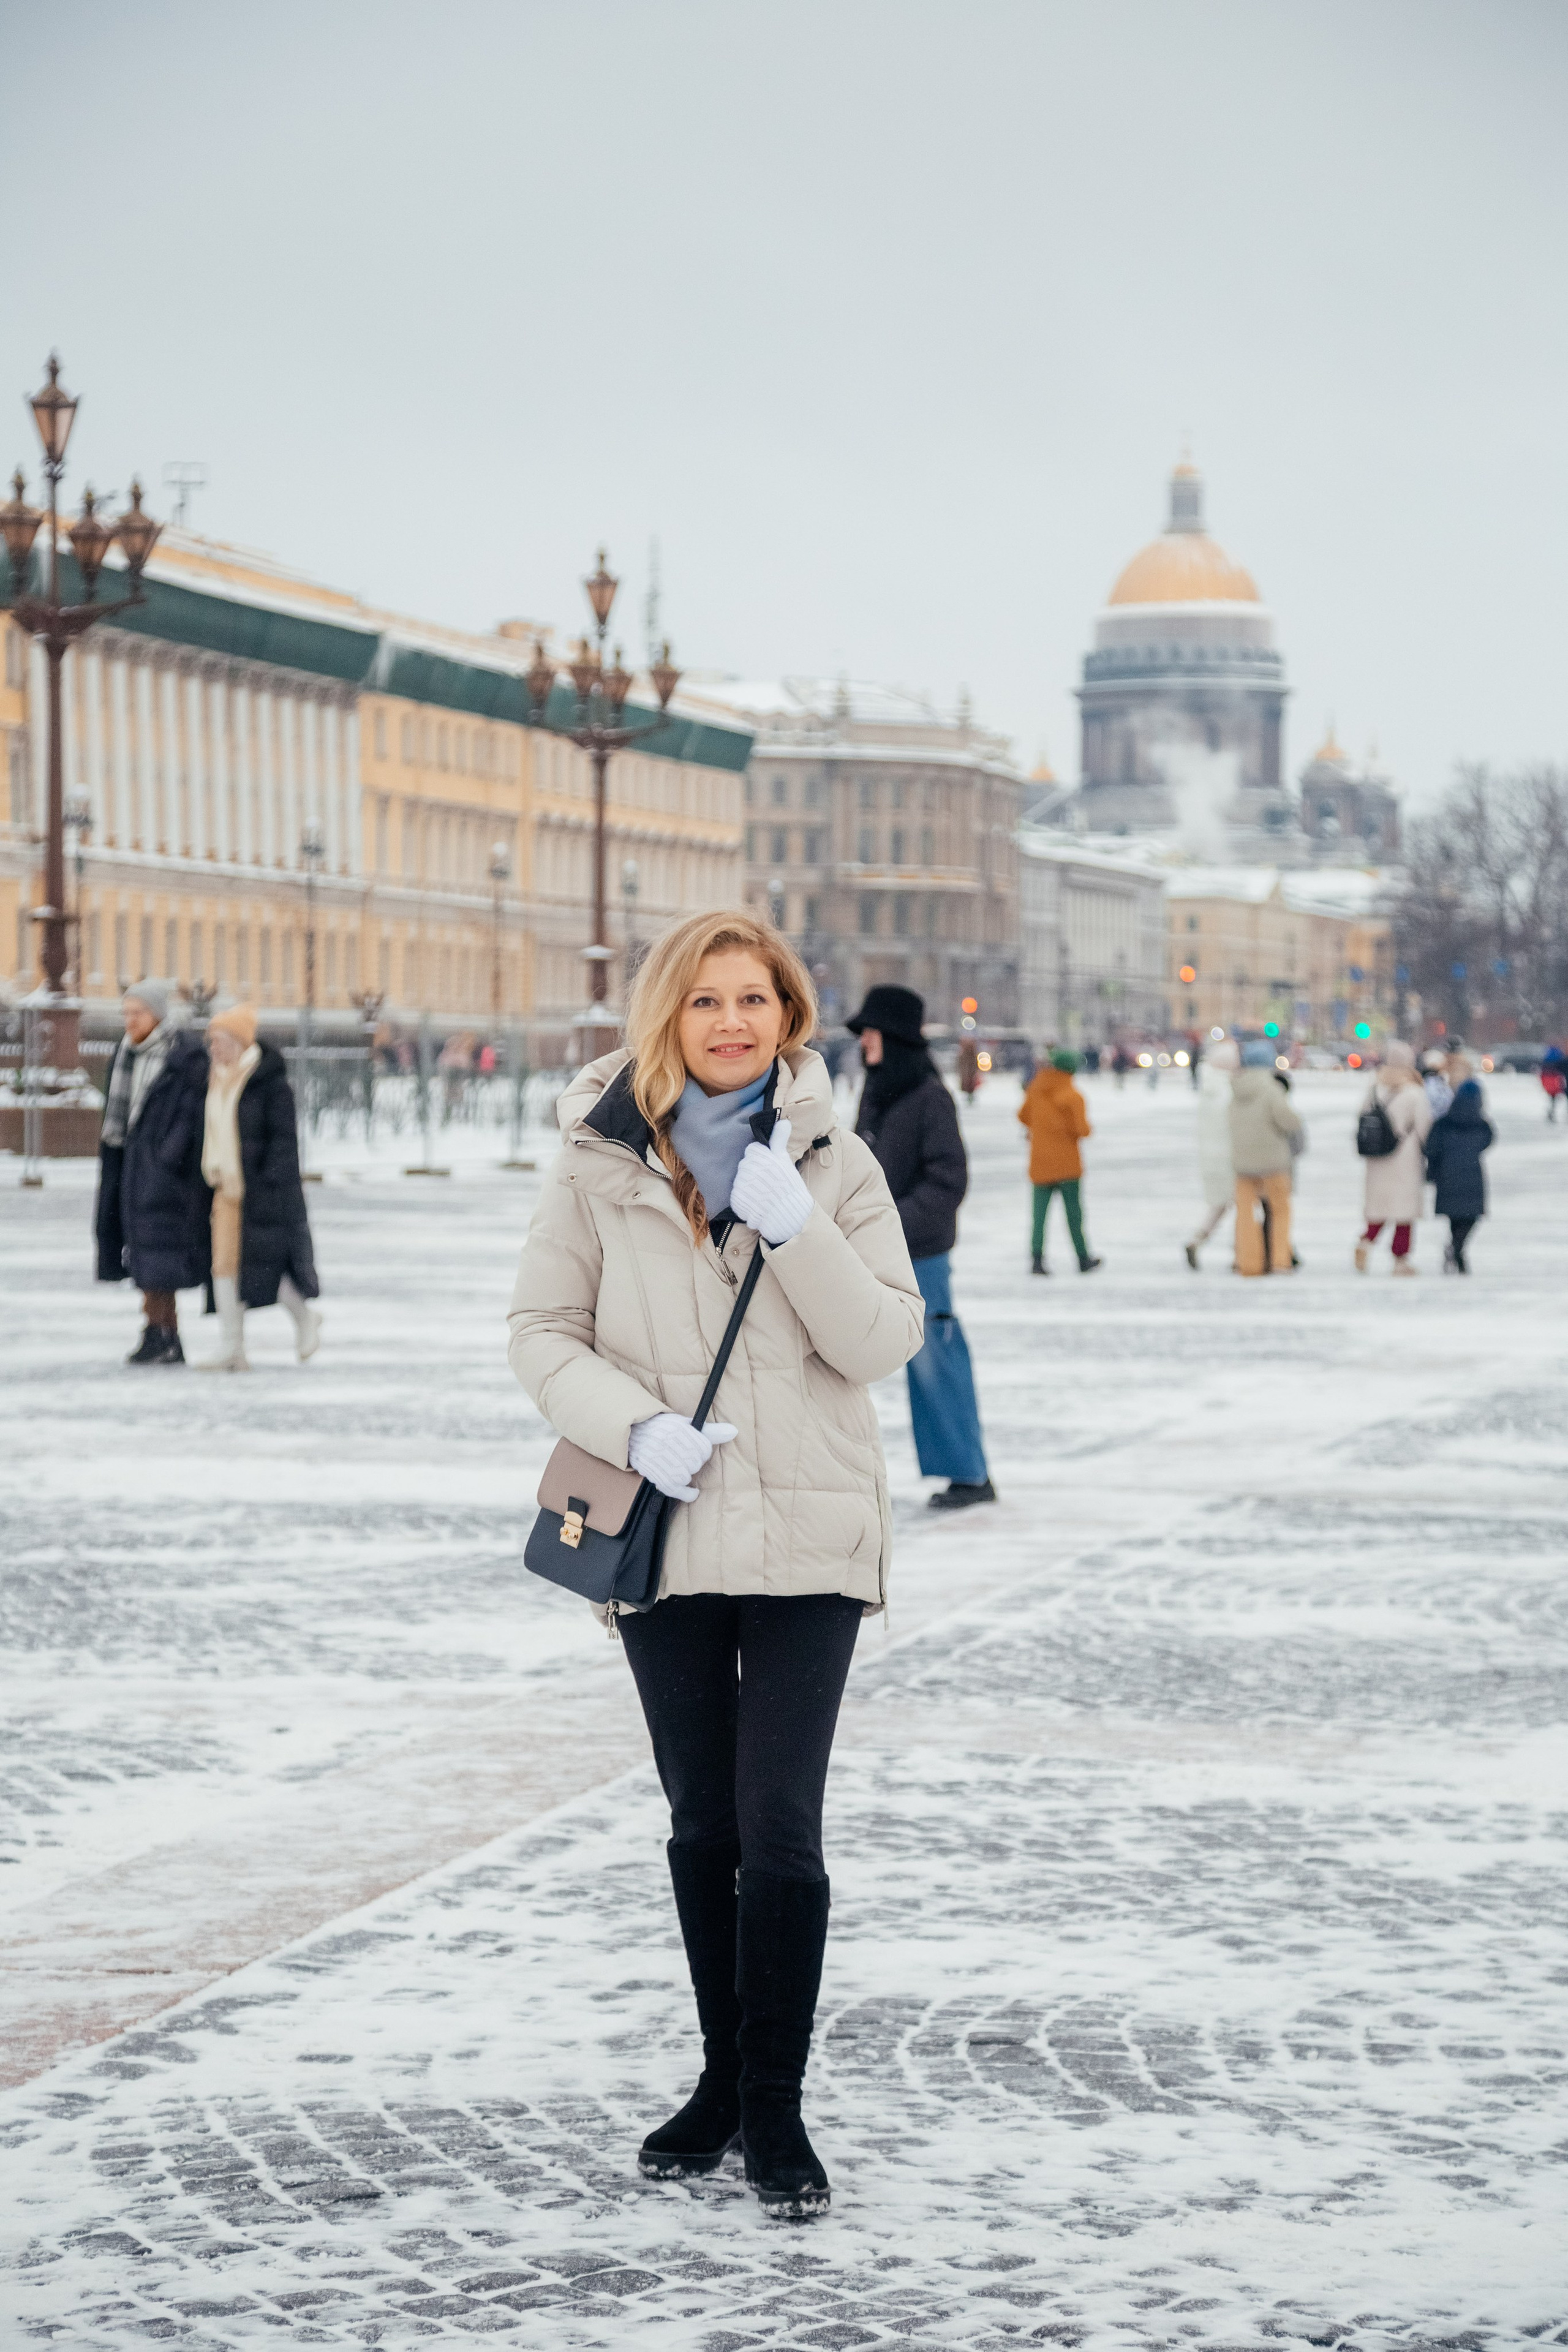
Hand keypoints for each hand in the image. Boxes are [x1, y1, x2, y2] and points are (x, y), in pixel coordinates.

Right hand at [627, 1412, 738, 1501]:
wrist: (634, 1433)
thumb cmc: (665, 1428)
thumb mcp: (686, 1424)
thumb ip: (711, 1431)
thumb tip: (733, 1431)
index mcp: (677, 1428)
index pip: (703, 1447)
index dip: (704, 1450)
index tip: (697, 1447)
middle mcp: (666, 1443)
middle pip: (695, 1462)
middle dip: (695, 1462)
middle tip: (685, 1456)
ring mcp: (658, 1460)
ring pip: (685, 1476)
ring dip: (687, 1474)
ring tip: (682, 1466)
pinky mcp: (652, 1474)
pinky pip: (673, 1489)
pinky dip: (686, 1494)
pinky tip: (693, 1493)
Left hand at [729, 1118, 813, 1245]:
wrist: (789, 1215)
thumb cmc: (789, 1187)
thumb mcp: (785, 1160)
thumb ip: (779, 1140)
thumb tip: (783, 1121)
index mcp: (761, 1156)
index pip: (752, 1150)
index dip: (761, 1159)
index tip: (770, 1170)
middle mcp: (749, 1168)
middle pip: (744, 1165)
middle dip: (754, 1174)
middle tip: (769, 1184)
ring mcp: (741, 1184)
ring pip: (740, 1181)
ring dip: (750, 1188)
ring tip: (764, 1196)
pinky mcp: (736, 1200)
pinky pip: (736, 1196)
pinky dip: (745, 1201)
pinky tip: (758, 1204)